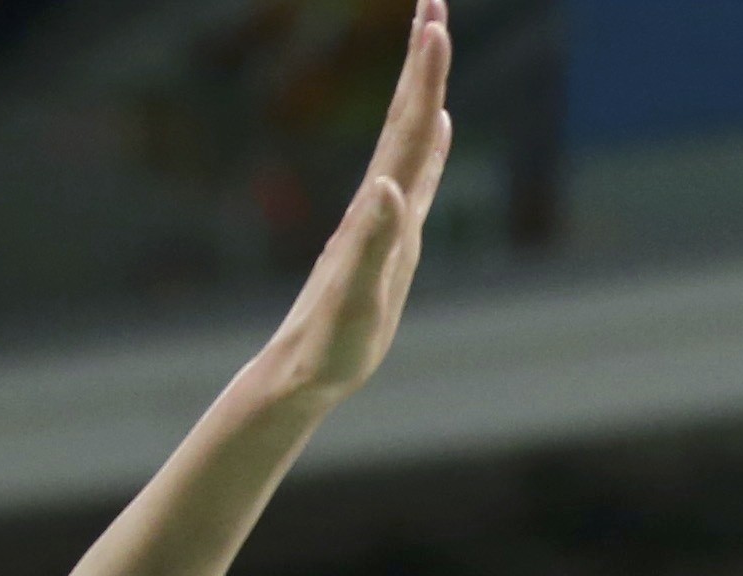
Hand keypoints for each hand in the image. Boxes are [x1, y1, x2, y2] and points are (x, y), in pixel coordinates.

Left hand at [258, 1, 452, 406]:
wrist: (302, 371)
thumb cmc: (329, 343)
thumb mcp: (354, 297)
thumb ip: (373, 242)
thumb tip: (388, 185)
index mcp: (379, 210)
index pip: (407, 131)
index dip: (424, 78)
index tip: (434, 22)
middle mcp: (382, 204)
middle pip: (407, 118)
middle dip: (423, 61)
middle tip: (435, 2)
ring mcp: (386, 219)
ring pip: (411, 139)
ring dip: (425, 89)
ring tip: (436, 42)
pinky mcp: (389, 241)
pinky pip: (418, 179)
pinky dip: (432, 146)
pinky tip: (440, 128)